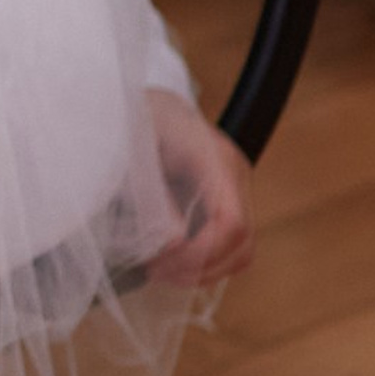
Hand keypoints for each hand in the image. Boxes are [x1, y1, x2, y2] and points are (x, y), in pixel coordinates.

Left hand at [143, 91, 255, 292]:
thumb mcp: (135, 154)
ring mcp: (234, 188)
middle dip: (199, 269)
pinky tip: (171, 262)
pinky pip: (230, 244)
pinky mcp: (225, 199)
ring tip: (160, 271)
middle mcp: (234, 174)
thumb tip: (176, 242)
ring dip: (203, 271)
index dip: (200, 253)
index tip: (160, 264)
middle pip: (242, 243)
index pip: (231, 222)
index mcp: (215, 158)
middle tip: (155, 273)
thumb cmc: (133, 121)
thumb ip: (155, 197)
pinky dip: (205, 262)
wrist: (143, 102)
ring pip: (241, 250)